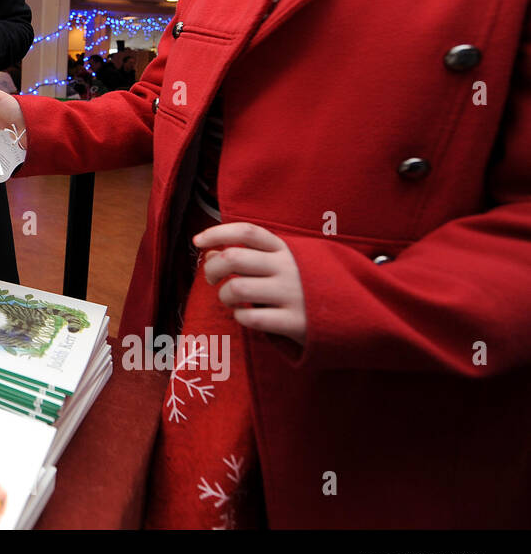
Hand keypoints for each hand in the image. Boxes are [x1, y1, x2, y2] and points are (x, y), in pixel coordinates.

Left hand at [195, 223, 306, 345]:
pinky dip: (240, 318)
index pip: (246, 231)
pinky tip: (246, 317)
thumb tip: (209, 251)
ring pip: (236, 289)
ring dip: (224, 296)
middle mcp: (288, 268)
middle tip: (210, 279)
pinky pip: (251, 318)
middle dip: (211, 268)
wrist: (356, 312)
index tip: (197, 241)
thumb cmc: (308, 284)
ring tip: (231, 301)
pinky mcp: (296, 322)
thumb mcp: (284, 262)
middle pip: (233, 258)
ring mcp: (292, 294)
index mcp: (285, 249)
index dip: (217, 233)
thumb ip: (250, 255)